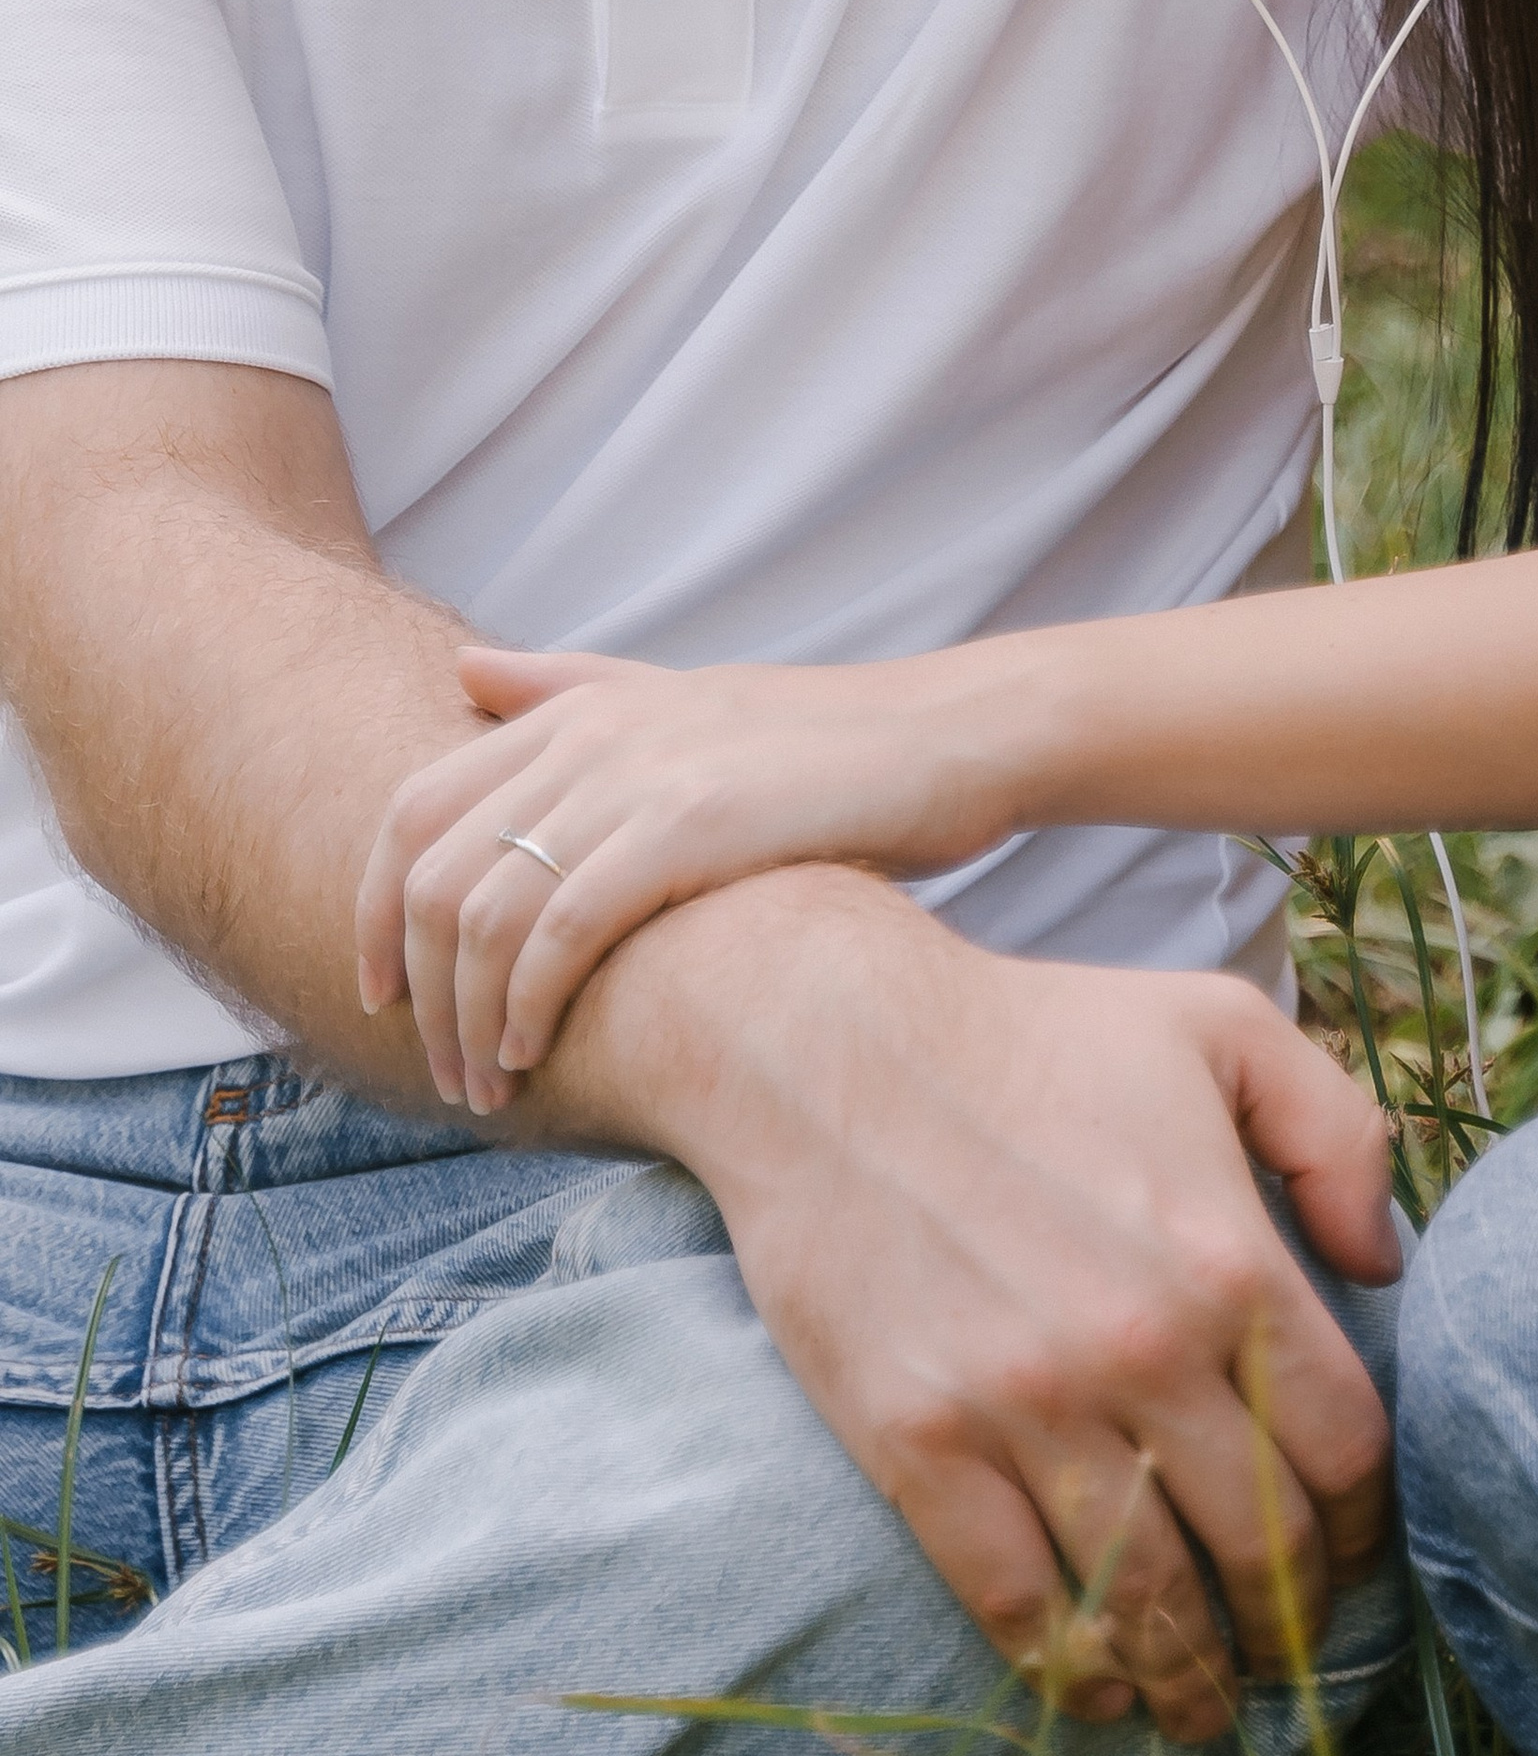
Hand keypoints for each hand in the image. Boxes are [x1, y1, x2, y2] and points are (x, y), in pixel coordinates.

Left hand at [354, 642, 1018, 1107]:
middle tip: (440, 1069)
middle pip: (428, 873)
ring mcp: (636, 776)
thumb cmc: (820, 743)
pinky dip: (529, 1001)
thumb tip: (465, 670)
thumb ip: (569, 688)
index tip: (382, 996)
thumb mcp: (683, 699)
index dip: (373, 912)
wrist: (947, 738)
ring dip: (466, 1019)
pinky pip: (563, 927)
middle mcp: (588, 733)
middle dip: (416, 991)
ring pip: (484, 911)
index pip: (410, 810)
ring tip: (487, 1084)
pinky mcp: (689, 825)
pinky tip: (535, 1051)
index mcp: (578, 707)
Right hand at [580, 868, 1400, 1742]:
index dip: (1367, 1519)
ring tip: (1208, 1703)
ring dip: (1193, 1674)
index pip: (1344, 1446)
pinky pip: (1014, 1601)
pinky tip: (1100, 1684)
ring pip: (1146, 1597)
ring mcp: (1025, 1406)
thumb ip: (1338, 1130)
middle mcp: (1141, 1349)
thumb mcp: (1220, 1026)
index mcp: (1229, 1258)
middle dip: (1294, 1618)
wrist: (832, 1046)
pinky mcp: (920, 1443)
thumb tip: (1388, 1262)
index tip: (1357, 1548)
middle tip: (1294, 1647)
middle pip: (1260, 1544)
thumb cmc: (1037, 1029)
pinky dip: (1069, 1665)